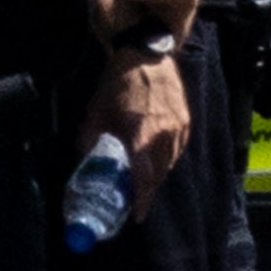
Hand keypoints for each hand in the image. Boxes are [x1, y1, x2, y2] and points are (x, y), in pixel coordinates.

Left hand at [78, 50, 190, 219]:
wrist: (147, 55)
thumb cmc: (118, 83)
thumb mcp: (96, 112)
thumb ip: (90, 139)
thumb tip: (84, 162)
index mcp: (141, 135)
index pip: (144, 177)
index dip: (141, 199)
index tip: (136, 215)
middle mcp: (165, 135)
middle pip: (159, 175)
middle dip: (147, 191)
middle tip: (134, 201)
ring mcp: (179, 129)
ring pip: (169, 164)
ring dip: (156, 176)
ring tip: (142, 181)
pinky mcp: (186, 123)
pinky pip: (176, 151)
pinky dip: (165, 159)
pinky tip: (153, 158)